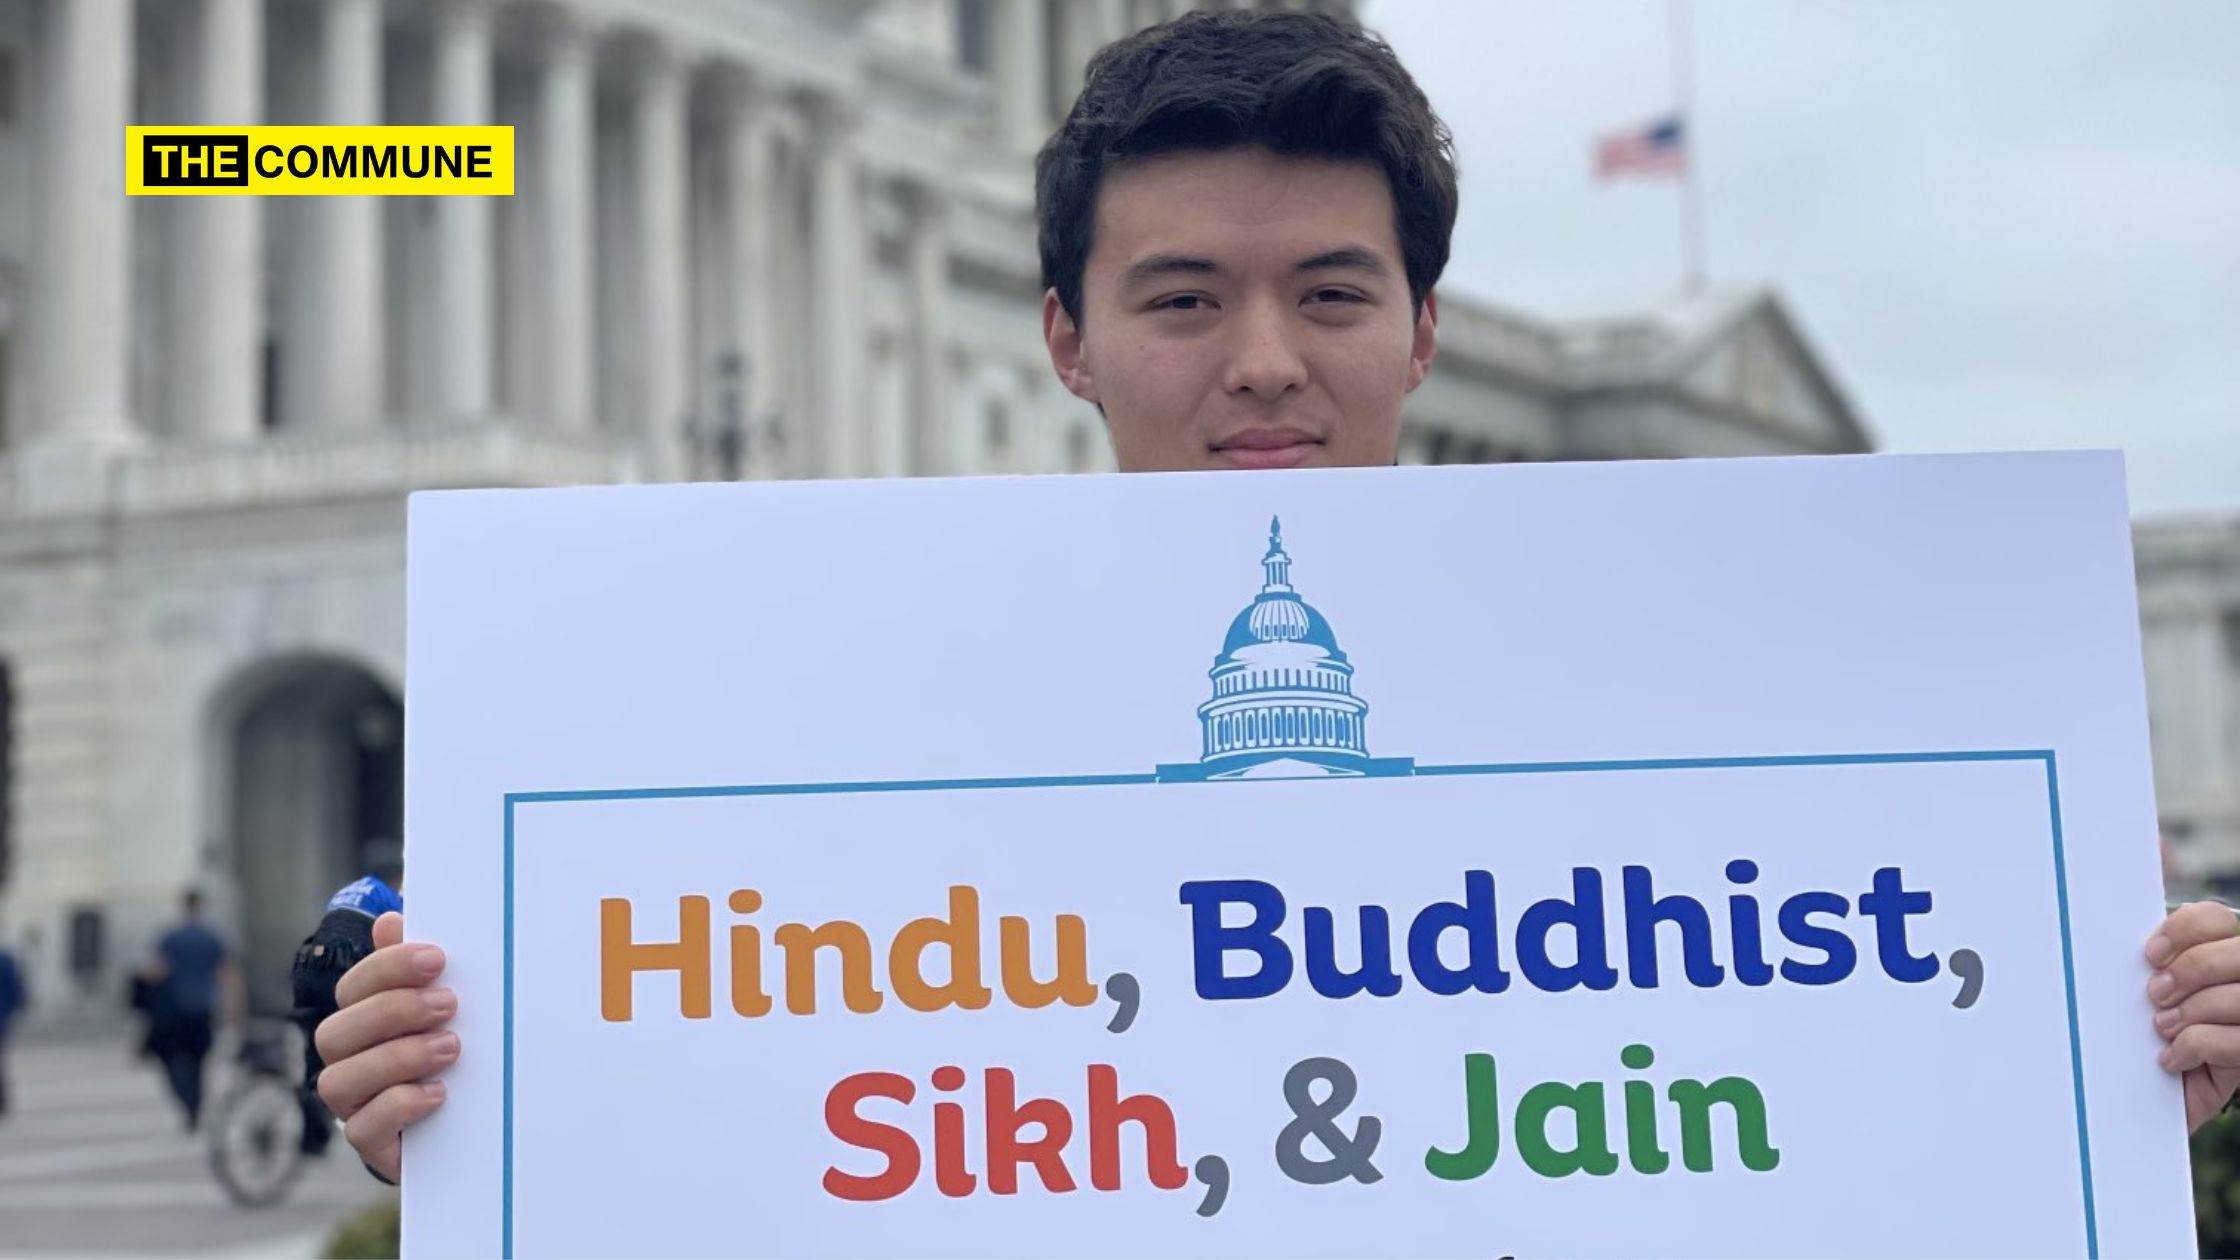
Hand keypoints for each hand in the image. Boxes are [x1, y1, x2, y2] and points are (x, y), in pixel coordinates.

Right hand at [313, 912, 457, 1181]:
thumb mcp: (451, 1003)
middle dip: (392, 1012)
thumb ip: (422, 967)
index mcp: (364, 1019)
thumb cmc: (461, 1050)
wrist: (483, 1124)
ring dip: (395, 1059)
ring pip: (337, 1082)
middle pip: (335, 1033)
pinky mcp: (375, 1146)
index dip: (387, 968)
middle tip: (448, 1004)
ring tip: (450, 1048)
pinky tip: (438, 1093)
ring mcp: (356, 1106)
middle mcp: (350, 1062)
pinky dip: (397, 1107)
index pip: (353, 988)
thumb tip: (390, 919)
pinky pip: (360, 1131)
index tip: (437, 958)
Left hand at [2147, 900, 2239, 1131]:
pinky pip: (2234, 1040)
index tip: (2150, 956)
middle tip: (2155, 995)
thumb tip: (2115, 931)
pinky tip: (2171, 1058)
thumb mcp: (2131, 998)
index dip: (2185, 930)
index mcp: (2214, 956)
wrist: (2129, 1106)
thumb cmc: (2127, 1043)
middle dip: (2191, 970)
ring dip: (2192, 1012)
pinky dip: (2196, 1046)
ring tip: (2162, 1028)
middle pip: (2235, 954)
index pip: (2217, 918)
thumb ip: (2144, 964)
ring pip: (2237, 997)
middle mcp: (2239, 984)